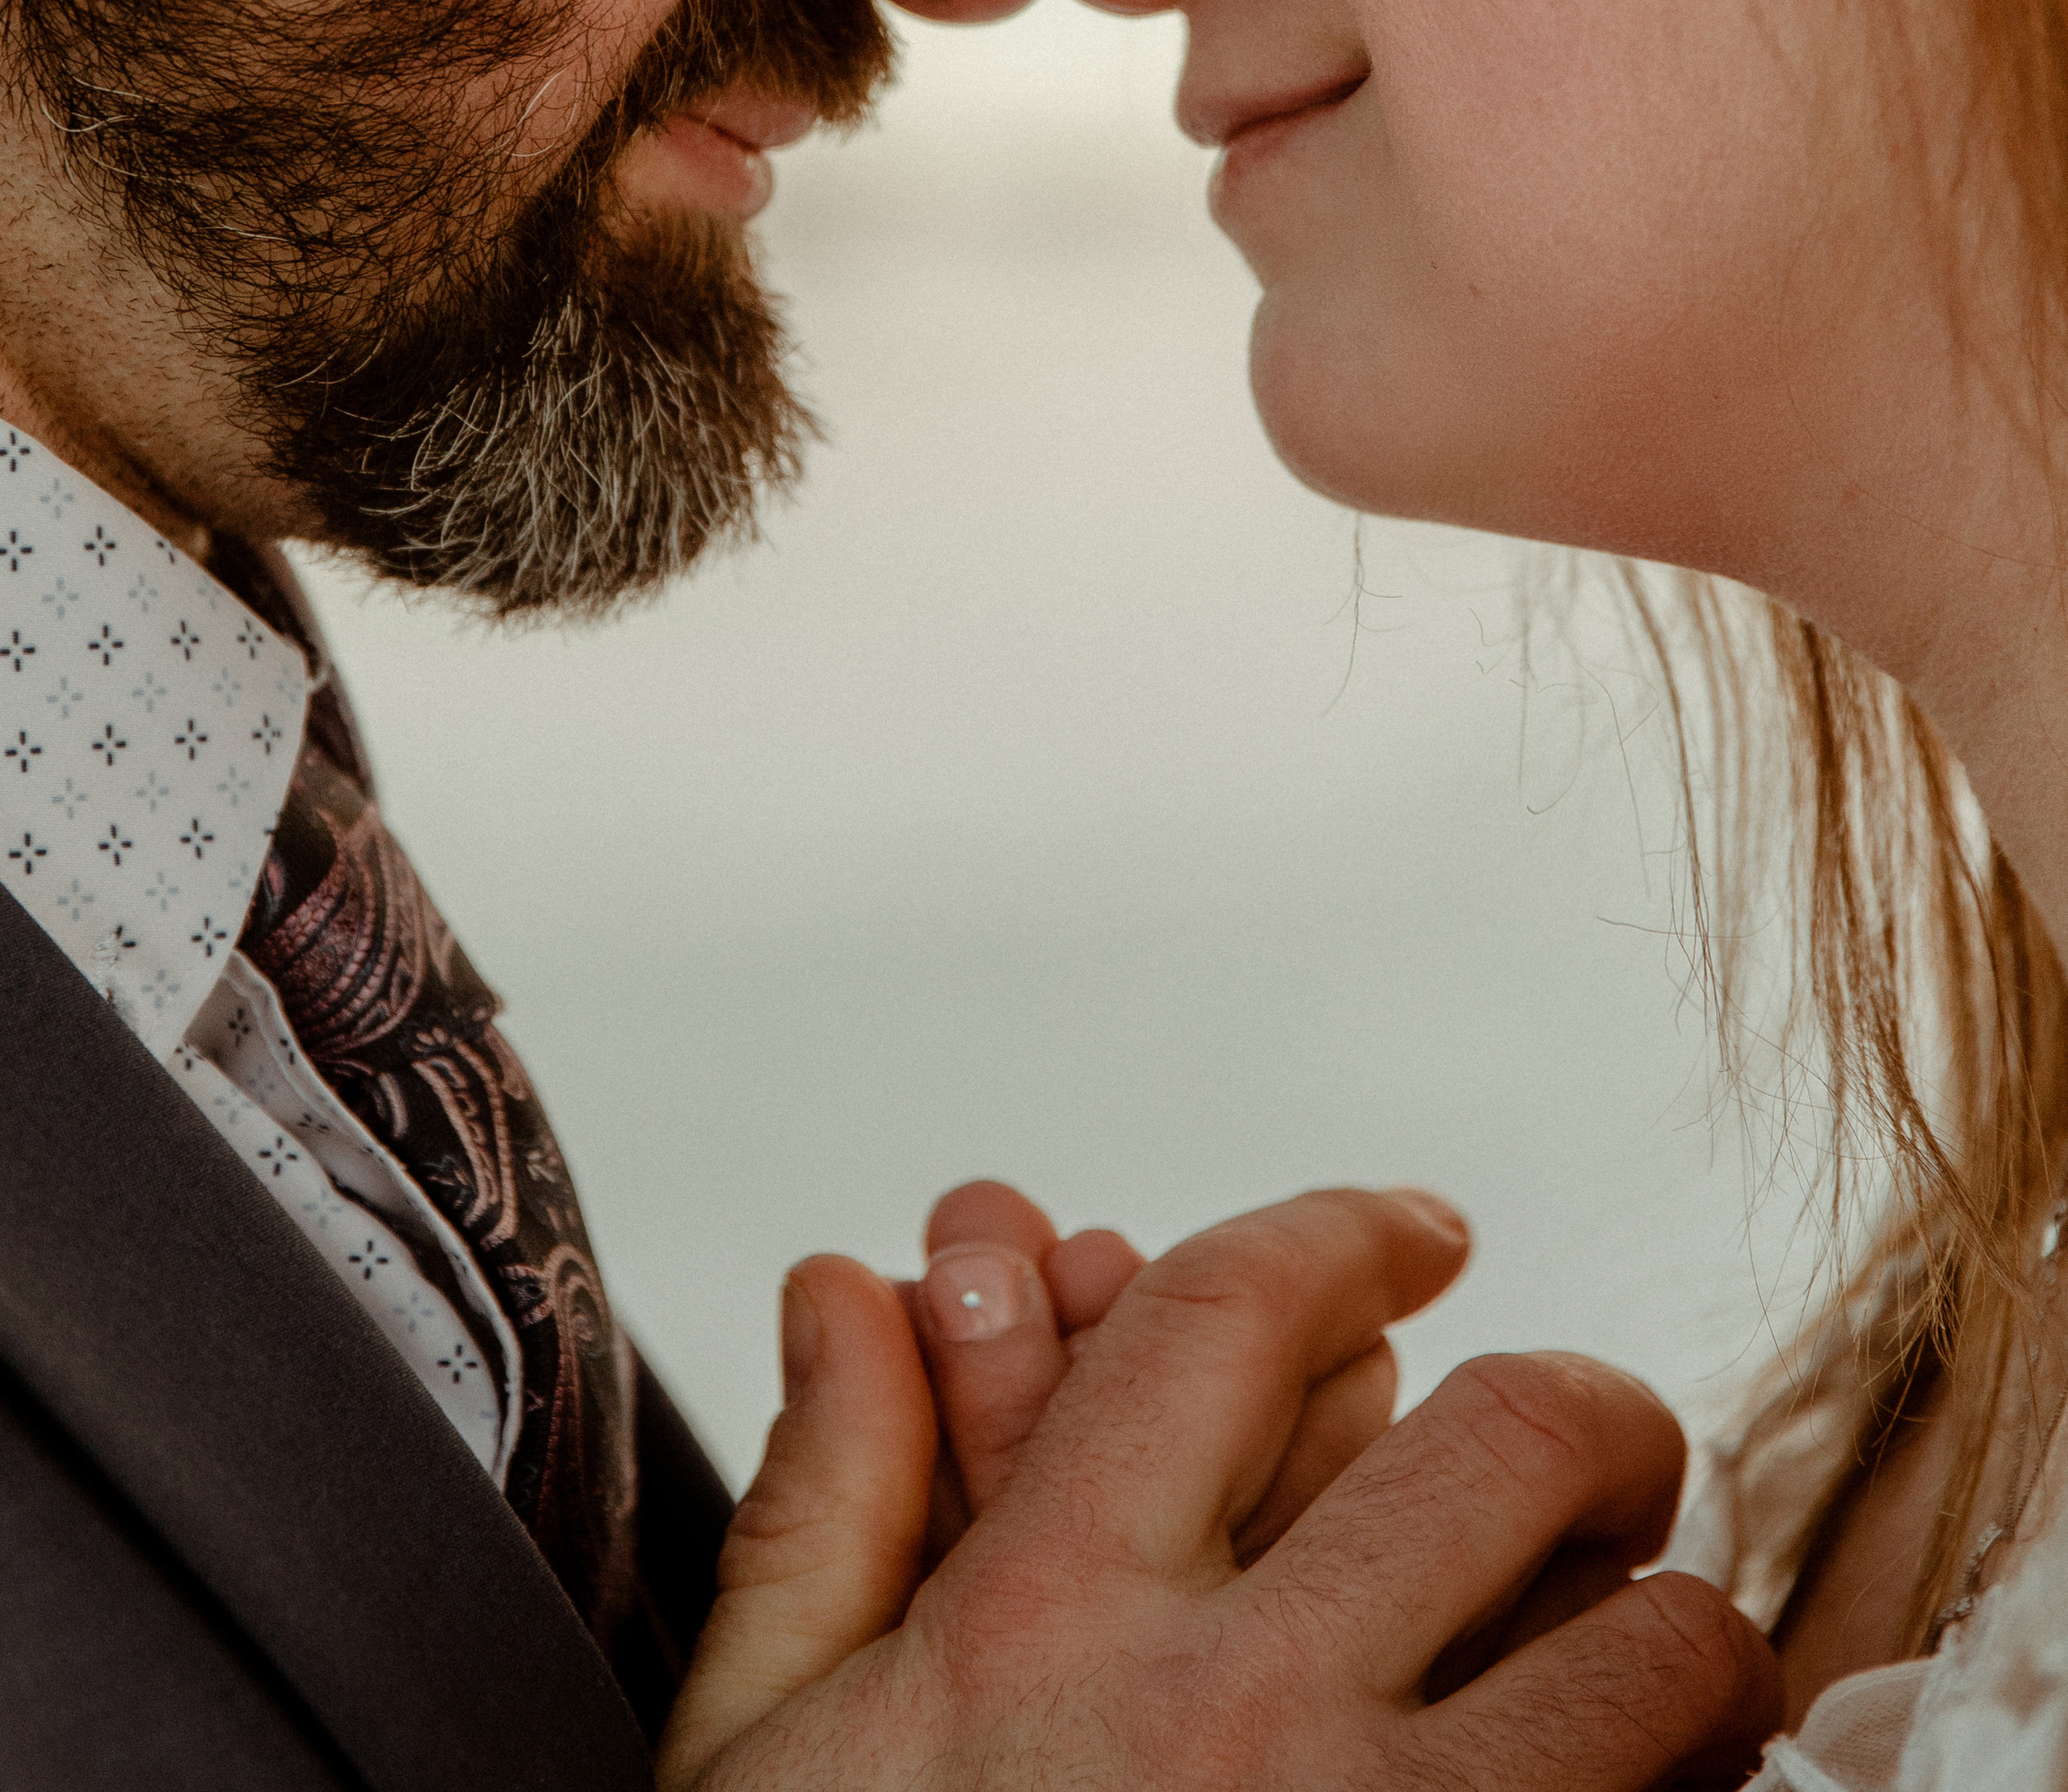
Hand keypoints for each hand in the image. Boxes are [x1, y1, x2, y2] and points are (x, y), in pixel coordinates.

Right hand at [661, 1188, 1781, 1790]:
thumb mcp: (764, 1756)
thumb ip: (825, 1512)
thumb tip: (844, 1292)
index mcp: (1048, 1617)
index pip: (1238, 1315)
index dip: (1352, 1235)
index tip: (1423, 1235)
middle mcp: (1234, 1715)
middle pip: (1507, 1442)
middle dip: (1586, 1415)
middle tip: (1597, 1456)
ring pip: (1649, 1654)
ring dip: (1673, 1628)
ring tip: (1655, 1650)